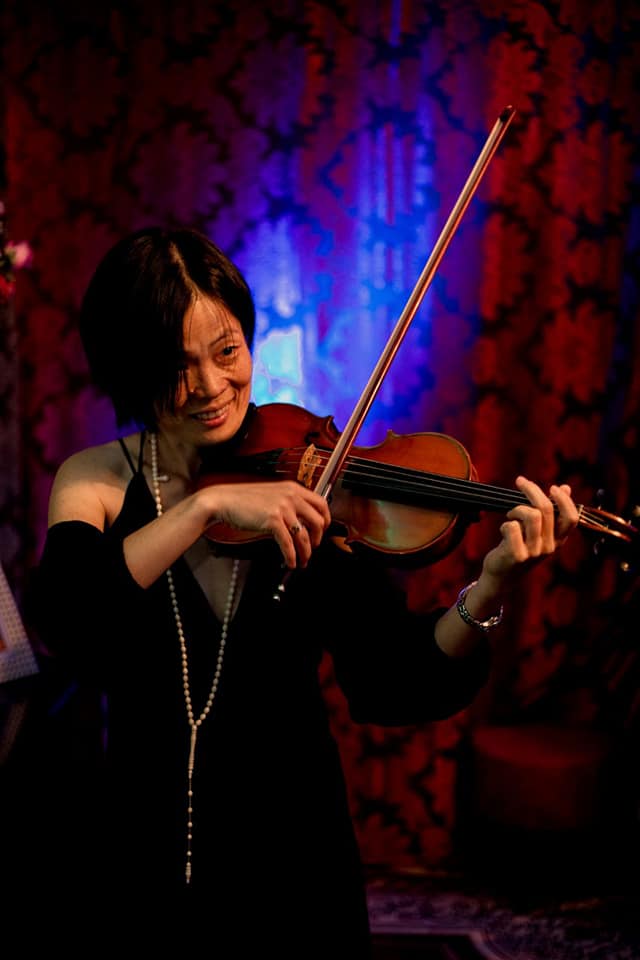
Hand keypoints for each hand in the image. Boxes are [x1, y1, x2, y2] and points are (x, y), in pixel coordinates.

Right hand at [207, 480, 331, 567]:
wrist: (223, 500)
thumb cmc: (243, 499)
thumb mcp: (272, 494)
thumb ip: (288, 504)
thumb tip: (301, 522)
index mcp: (293, 488)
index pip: (322, 503)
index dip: (326, 520)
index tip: (323, 530)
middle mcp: (291, 496)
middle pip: (318, 521)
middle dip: (318, 539)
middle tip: (313, 548)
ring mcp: (283, 508)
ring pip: (304, 536)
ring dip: (305, 553)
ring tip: (301, 560)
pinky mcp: (273, 521)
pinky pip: (288, 544)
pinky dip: (291, 556)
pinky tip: (289, 562)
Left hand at [481, 476, 578, 583]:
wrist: (502, 576)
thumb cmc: (520, 547)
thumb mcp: (540, 532)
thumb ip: (552, 512)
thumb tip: (566, 487)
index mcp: (558, 540)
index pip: (571, 518)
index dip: (564, 500)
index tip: (553, 487)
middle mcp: (549, 547)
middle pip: (547, 509)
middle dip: (532, 490)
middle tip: (520, 481)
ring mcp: (534, 552)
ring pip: (531, 515)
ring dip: (517, 508)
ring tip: (511, 514)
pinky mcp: (517, 555)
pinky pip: (512, 527)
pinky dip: (506, 523)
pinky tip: (504, 530)